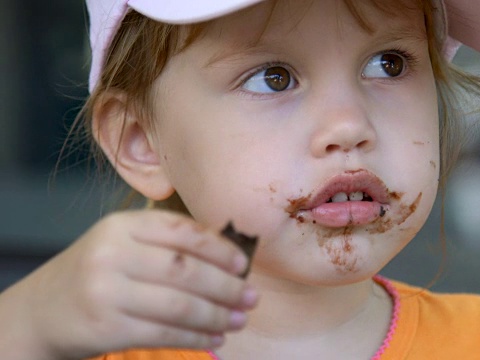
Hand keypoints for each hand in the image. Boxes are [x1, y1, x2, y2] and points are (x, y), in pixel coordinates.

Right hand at [0, 210, 256, 359]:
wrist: (42, 311)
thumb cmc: (99, 273)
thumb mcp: (124, 245)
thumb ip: (168, 244)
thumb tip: (231, 258)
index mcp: (122, 226)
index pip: (182, 232)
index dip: (220, 248)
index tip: (244, 265)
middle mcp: (112, 254)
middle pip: (186, 270)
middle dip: (226, 286)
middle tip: (251, 298)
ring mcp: (106, 291)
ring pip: (179, 305)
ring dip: (217, 316)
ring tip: (239, 320)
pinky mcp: (105, 327)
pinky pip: (164, 333)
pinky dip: (196, 337)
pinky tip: (214, 338)